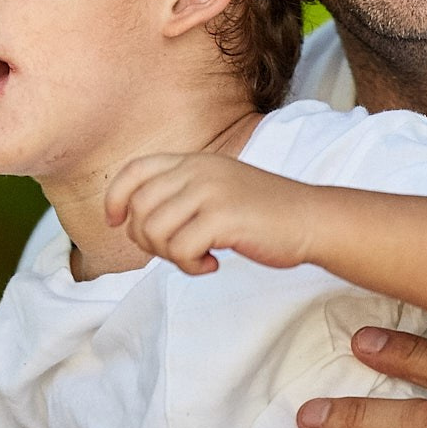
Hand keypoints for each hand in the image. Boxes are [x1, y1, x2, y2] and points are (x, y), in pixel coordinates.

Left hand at [104, 152, 308, 274]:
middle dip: (147, 240)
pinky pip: (180, 249)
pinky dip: (190, 265)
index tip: (116, 222)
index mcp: (194, 161)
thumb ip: (182, 193)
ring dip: (169, 256)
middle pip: (139, 208)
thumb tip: (135, 221)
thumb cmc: (263, 212)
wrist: (310, 219)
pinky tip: (212, 264)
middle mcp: (198, 170)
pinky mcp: (223, 218)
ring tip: (196, 258)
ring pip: (154, 230)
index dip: (115, 198)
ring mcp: (210, 192)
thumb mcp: (218, 187)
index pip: (134, 171)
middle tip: (176, 252)